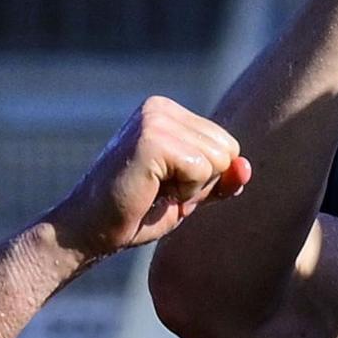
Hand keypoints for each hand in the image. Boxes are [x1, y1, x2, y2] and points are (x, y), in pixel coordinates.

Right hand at [47, 98, 246, 259]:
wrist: (90, 230)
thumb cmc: (138, 213)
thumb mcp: (192, 194)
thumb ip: (224, 178)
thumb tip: (246, 166)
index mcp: (167, 112)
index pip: (228, 145)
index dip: (207, 178)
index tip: (166, 185)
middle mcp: (159, 107)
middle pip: (227, 150)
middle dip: (202, 183)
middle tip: (159, 190)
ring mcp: (154, 118)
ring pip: (218, 160)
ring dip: (192, 189)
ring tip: (153, 190)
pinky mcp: (151, 138)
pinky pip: (202, 170)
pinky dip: (183, 192)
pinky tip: (150, 191)